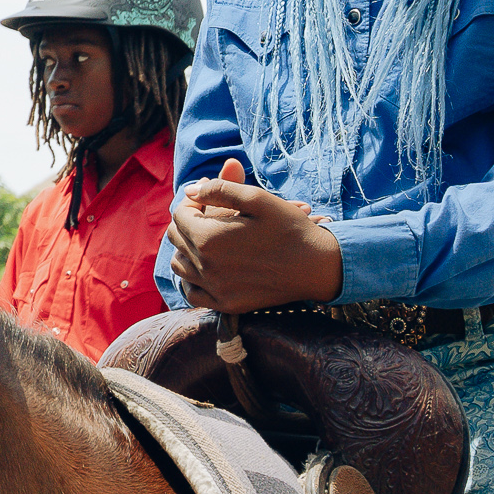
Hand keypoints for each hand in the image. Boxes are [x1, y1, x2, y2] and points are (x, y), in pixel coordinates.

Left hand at [168, 157, 344, 312]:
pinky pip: (192, 293)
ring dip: (186, 248)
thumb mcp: (257, 198)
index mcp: (208, 238)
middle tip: (207, 213)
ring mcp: (214, 289)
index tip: (208, 196)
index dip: (192, 201)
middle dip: (187, 221)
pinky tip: (207, 266)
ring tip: (206, 237)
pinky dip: (192, 278)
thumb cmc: (289, 227)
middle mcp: (205, 267)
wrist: (317, 265)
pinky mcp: (226, 305)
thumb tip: (189, 190)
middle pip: (176, 238)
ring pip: (179, 266)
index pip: (179, 214)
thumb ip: (219, 189)